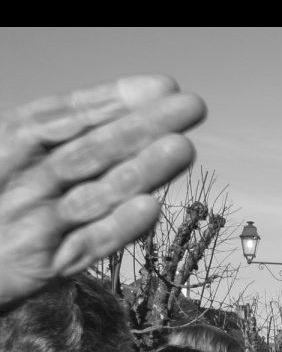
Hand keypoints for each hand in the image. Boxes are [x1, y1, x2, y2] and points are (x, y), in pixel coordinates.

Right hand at [0, 75, 205, 307]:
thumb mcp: (12, 166)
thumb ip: (53, 144)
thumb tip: (120, 117)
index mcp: (7, 147)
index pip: (62, 115)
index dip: (110, 100)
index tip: (161, 86)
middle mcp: (20, 181)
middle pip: (88, 149)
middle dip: (142, 126)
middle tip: (192, 106)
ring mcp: (31, 223)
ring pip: (94, 193)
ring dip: (140, 171)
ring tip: (183, 148)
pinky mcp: (41, 265)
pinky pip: (87, 244)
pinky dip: (117, 227)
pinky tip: (151, 207)